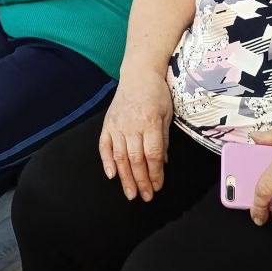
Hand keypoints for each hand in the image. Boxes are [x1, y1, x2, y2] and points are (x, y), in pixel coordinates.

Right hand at [98, 69, 173, 201]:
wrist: (138, 73)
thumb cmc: (157, 93)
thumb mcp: (167, 114)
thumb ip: (164, 139)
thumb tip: (163, 163)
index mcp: (150, 122)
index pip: (152, 154)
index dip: (155, 174)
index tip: (158, 186)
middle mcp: (132, 125)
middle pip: (136, 159)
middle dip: (141, 181)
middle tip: (145, 197)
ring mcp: (117, 125)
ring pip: (120, 157)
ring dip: (125, 178)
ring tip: (130, 193)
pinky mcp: (108, 123)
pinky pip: (104, 145)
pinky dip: (106, 161)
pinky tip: (111, 175)